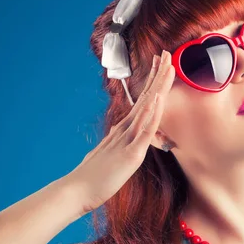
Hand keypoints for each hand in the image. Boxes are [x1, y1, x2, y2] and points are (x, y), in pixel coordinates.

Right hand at [66, 50, 175, 214]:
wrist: (77, 190)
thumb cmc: (93, 177)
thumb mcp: (109, 154)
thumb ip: (115, 141)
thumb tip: (118, 132)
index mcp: (124, 131)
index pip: (142, 102)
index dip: (152, 83)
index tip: (160, 65)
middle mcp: (126, 130)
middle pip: (146, 98)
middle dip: (158, 75)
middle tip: (166, 53)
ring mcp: (128, 139)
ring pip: (147, 108)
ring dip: (158, 87)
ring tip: (167, 66)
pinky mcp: (130, 153)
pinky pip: (143, 131)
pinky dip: (151, 114)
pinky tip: (156, 98)